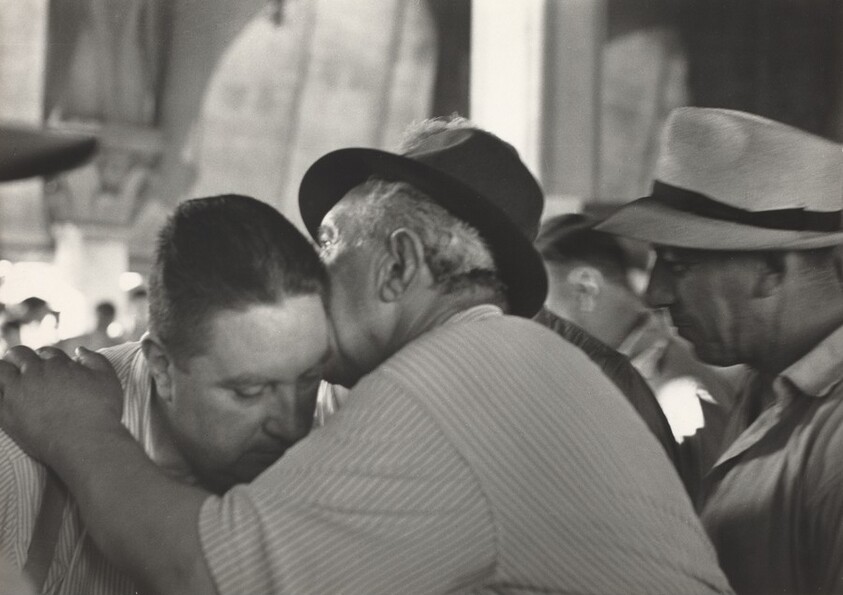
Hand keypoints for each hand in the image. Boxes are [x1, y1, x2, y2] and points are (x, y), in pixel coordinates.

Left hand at [0, 346, 122, 464]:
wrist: (87, 444)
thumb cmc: (101, 411)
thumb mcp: (108, 379)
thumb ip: (94, 359)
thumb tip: (79, 350)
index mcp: (57, 363)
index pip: (46, 353)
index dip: (48, 359)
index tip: (49, 369)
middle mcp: (34, 373)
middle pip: (18, 354)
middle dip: (20, 358)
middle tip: (24, 370)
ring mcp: (17, 393)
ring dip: (3, 371)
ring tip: (10, 382)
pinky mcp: (6, 415)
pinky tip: (4, 397)